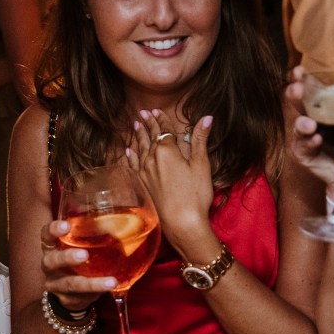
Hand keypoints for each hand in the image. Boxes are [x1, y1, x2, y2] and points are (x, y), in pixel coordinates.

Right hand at [38, 219, 110, 310]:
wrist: (68, 292)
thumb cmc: (75, 260)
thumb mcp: (77, 246)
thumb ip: (90, 235)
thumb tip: (120, 221)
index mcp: (52, 247)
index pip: (46, 235)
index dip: (53, 230)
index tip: (66, 226)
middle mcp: (49, 265)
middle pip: (51, 261)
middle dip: (67, 258)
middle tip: (84, 255)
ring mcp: (55, 284)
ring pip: (69, 284)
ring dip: (90, 283)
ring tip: (109, 282)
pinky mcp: (66, 299)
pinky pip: (81, 297)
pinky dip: (97, 293)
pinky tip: (110, 288)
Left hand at [127, 109, 213, 247]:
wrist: (182, 223)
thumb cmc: (195, 194)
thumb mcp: (201, 164)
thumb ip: (200, 139)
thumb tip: (206, 117)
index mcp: (168, 150)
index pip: (164, 130)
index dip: (161, 119)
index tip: (156, 111)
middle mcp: (152, 158)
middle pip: (149, 137)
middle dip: (147, 124)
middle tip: (143, 114)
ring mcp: (145, 172)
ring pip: (139, 148)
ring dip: (138, 135)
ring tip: (135, 125)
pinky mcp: (142, 184)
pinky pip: (133, 164)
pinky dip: (131, 155)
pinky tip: (128, 150)